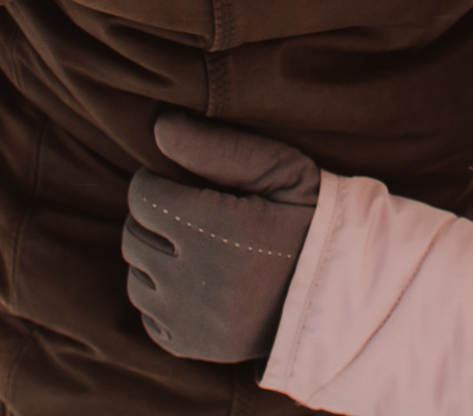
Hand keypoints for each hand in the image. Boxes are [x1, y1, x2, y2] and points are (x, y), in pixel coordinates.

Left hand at [124, 111, 322, 362]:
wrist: (339, 289)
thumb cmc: (307, 216)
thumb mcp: (279, 168)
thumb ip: (218, 147)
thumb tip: (160, 126)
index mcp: (220, 229)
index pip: (143, 196)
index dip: (156, 181)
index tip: (179, 182)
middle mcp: (200, 279)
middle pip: (133, 236)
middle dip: (154, 219)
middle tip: (188, 213)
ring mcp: (193, 321)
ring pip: (136, 278)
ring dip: (155, 259)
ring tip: (194, 248)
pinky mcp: (192, 347)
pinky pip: (149, 315)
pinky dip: (164, 298)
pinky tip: (198, 283)